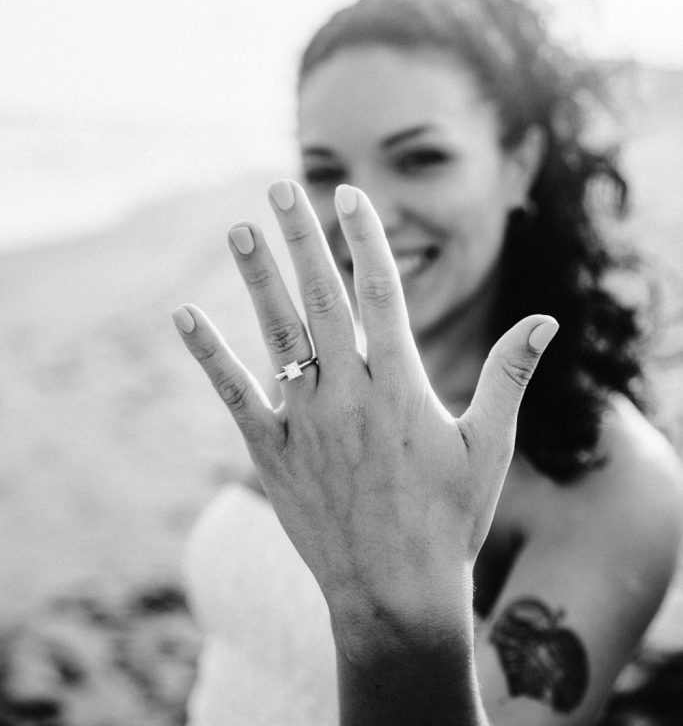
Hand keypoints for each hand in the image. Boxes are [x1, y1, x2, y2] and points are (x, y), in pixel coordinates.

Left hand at [172, 180, 557, 657]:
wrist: (395, 597)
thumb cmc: (450, 519)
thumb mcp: (488, 445)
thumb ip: (510, 374)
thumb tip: (547, 320)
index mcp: (401, 385)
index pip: (381, 291)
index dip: (364, 237)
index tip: (349, 194)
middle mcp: (348, 394)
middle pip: (321, 298)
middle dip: (303, 238)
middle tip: (283, 188)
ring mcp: (304, 422)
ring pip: (277, 334)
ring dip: (257, 278)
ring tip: (240, 229)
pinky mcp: (270, 452)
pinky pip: (233, 394)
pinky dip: (208, 354)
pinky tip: (184, 315)